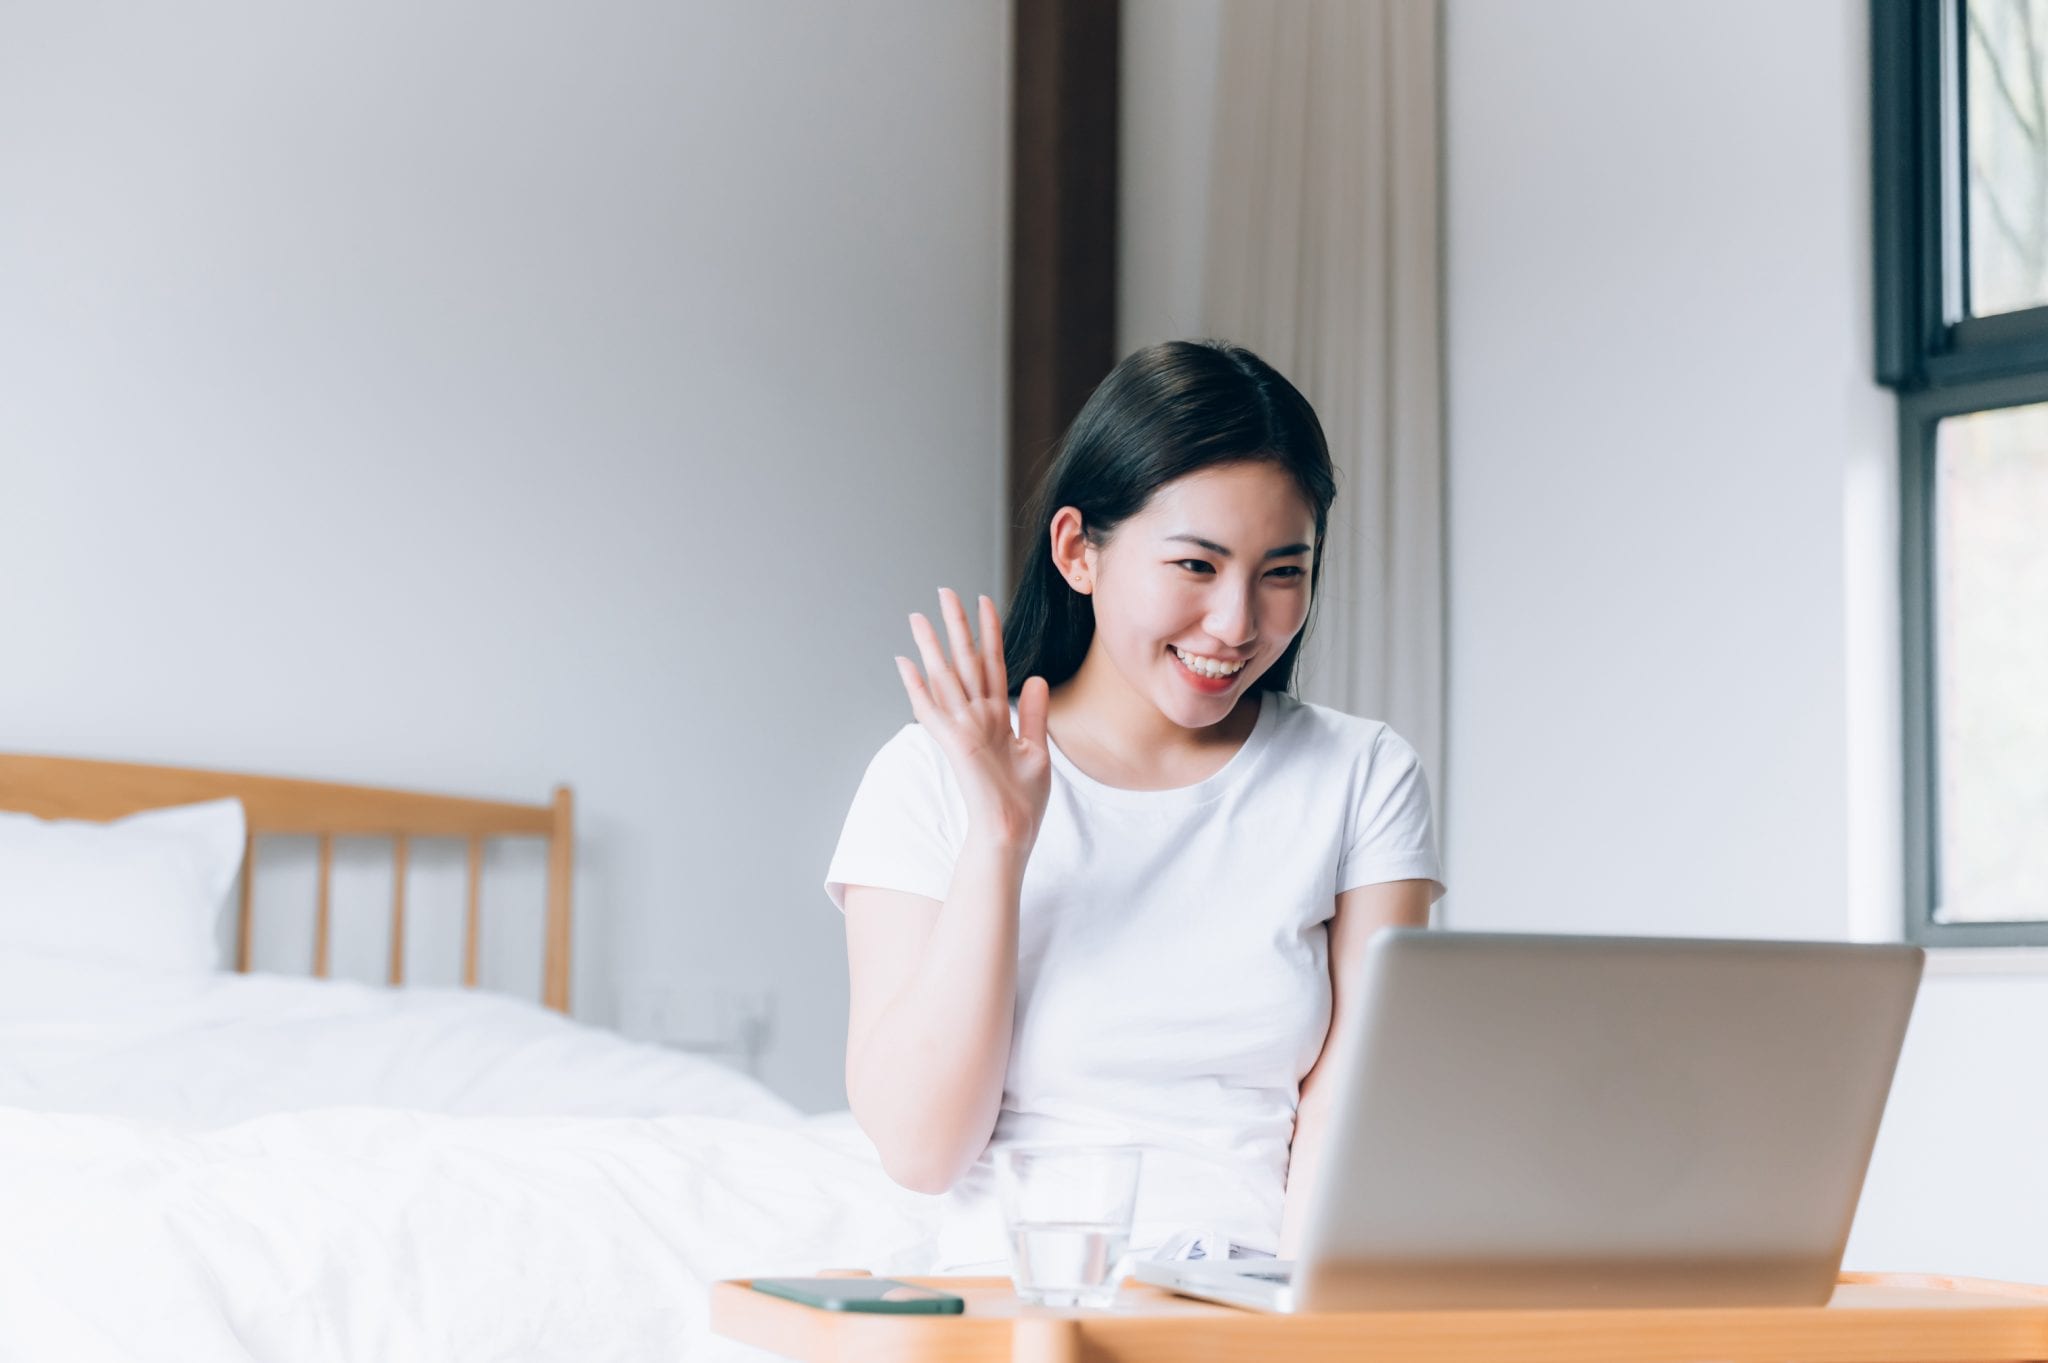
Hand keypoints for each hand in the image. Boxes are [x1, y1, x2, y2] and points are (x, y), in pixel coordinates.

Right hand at [896, 588, 1050, 847]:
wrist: (1013, 832)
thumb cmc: (1023, 801)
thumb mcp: (1038, 750)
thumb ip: (1033, 713)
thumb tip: (1036, 678)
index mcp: (997, 717)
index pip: (992, 663)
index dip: (989, 631)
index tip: (985, 600)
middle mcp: (977, 717)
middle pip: (965, 661)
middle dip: (956, 625)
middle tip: (944, 591)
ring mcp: (963, 729)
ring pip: (945, 677)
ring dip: (931, 646)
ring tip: (917, 616)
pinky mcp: (953, 743)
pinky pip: (931, 709)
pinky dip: (917, 686)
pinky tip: (906, 663)